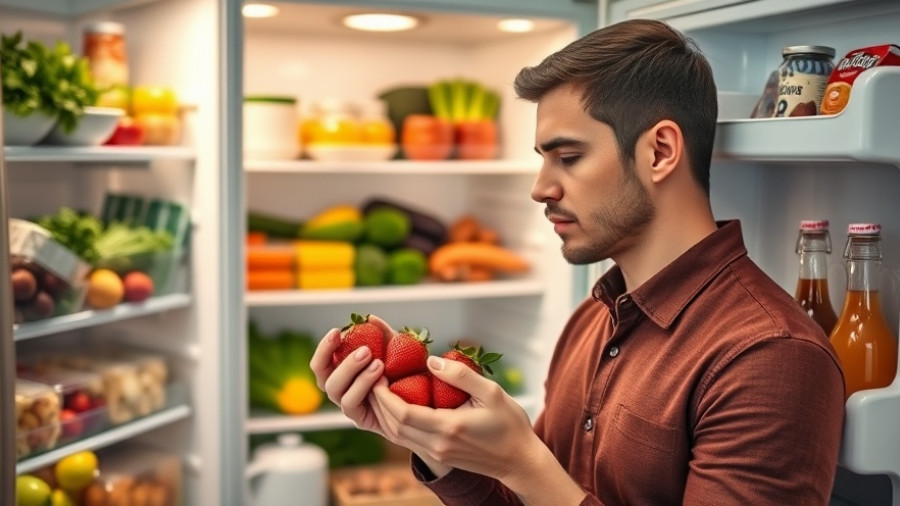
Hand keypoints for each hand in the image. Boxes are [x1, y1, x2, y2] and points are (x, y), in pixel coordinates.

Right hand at [310, 315, 395, 433]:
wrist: (423, 396)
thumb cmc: (404, 370)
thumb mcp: (395, 348)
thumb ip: (382, 333)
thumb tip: (370, 318)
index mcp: (340, 371)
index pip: (321, 362)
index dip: (324, 348)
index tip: (337, 332)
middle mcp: (340, 389)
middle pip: (323, 378)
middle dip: (343, 361)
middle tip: (366, 350)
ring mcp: (348, 405)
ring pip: (336, 392)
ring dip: (355, 375)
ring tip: (379, 364)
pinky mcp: (359, 419)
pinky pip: (352, 405)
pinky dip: (364, 390)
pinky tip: (382, 380)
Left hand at [369, 354, 539, 483]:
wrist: (519, 461)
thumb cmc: (510, 424)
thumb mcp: (491, 392)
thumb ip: (460, 375)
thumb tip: (430, 360)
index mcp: (449, 428)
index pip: (403, 414)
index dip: (385, 395)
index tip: (379, 375)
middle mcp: (438, 445)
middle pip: (394, 426)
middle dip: (378, 403)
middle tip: (372, 378)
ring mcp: (437, 454)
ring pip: (397, 436)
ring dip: (383, 414)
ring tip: (378, 390)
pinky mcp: (439, 456)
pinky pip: (407, 440)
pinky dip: (395, 424)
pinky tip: (395, 407)